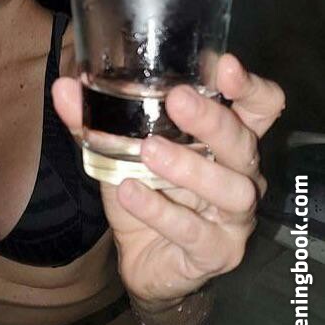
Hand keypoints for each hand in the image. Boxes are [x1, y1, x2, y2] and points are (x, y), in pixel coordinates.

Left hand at [52, 54, 284, 305]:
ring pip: (230, 189)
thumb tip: (64, 87)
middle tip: (177, 100)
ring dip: (189, 167)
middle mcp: (240, 174)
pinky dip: (160, 211)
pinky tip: (130, 193)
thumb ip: (96, 121)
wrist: (143, 258)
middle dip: (212, 119)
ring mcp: (235, 217)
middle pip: (242, 143)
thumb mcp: (119, 152)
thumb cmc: (146, 192)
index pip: (260, 107)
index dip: (249, 86)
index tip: (224, 66)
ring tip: (148, 151)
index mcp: (224, 140)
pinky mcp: (217, 252)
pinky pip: (194, 232)